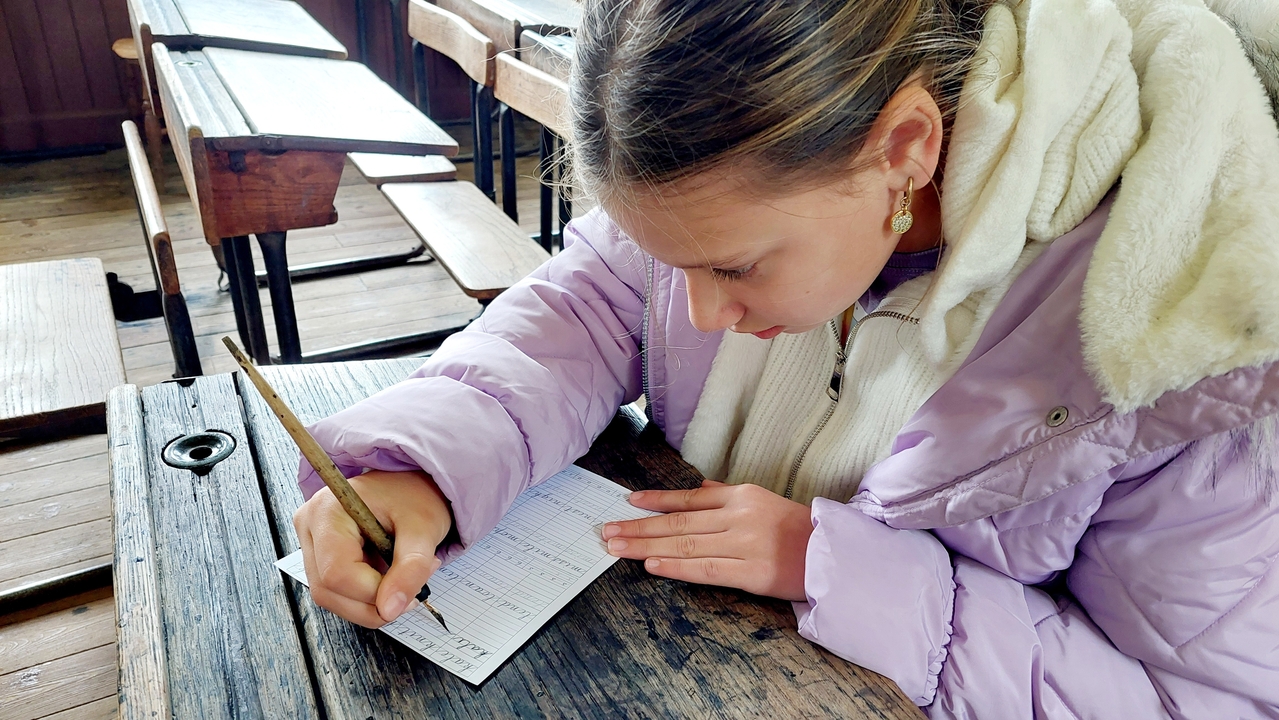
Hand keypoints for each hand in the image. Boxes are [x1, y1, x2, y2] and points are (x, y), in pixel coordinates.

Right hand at [293, 470, 452, 627]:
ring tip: (403, 580)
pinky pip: (336, 592)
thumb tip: (390, 610)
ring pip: (330, 597)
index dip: (372, 593)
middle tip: (412, 591)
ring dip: (370, 603)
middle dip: (372, 603)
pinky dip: (365, 596)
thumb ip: (410, 568)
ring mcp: (312, 543)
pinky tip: (388, 578)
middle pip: (328, 590)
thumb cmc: (415, 496)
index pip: (336, 572)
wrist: (409, 486)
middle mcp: (310, 526)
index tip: (409, 595)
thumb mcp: (423, 528)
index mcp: (327, 511)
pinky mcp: (320, 556)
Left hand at [601, 480, 813, 600]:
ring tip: (617, 547)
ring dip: (646, 546)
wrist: (836, 555)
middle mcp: (739, 516)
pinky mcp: (751, 572)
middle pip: (679, 522)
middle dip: (639, 527)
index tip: (629, 503)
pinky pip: (705, 569)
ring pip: (685, 543)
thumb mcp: (765, 501)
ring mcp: (744, 544)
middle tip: (607, 531)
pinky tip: (651, 565)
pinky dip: (675, 566)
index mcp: (742, 495)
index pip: (690, 497)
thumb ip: (729, 496)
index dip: (657, 500)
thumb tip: (701, 487)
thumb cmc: (800, 530)